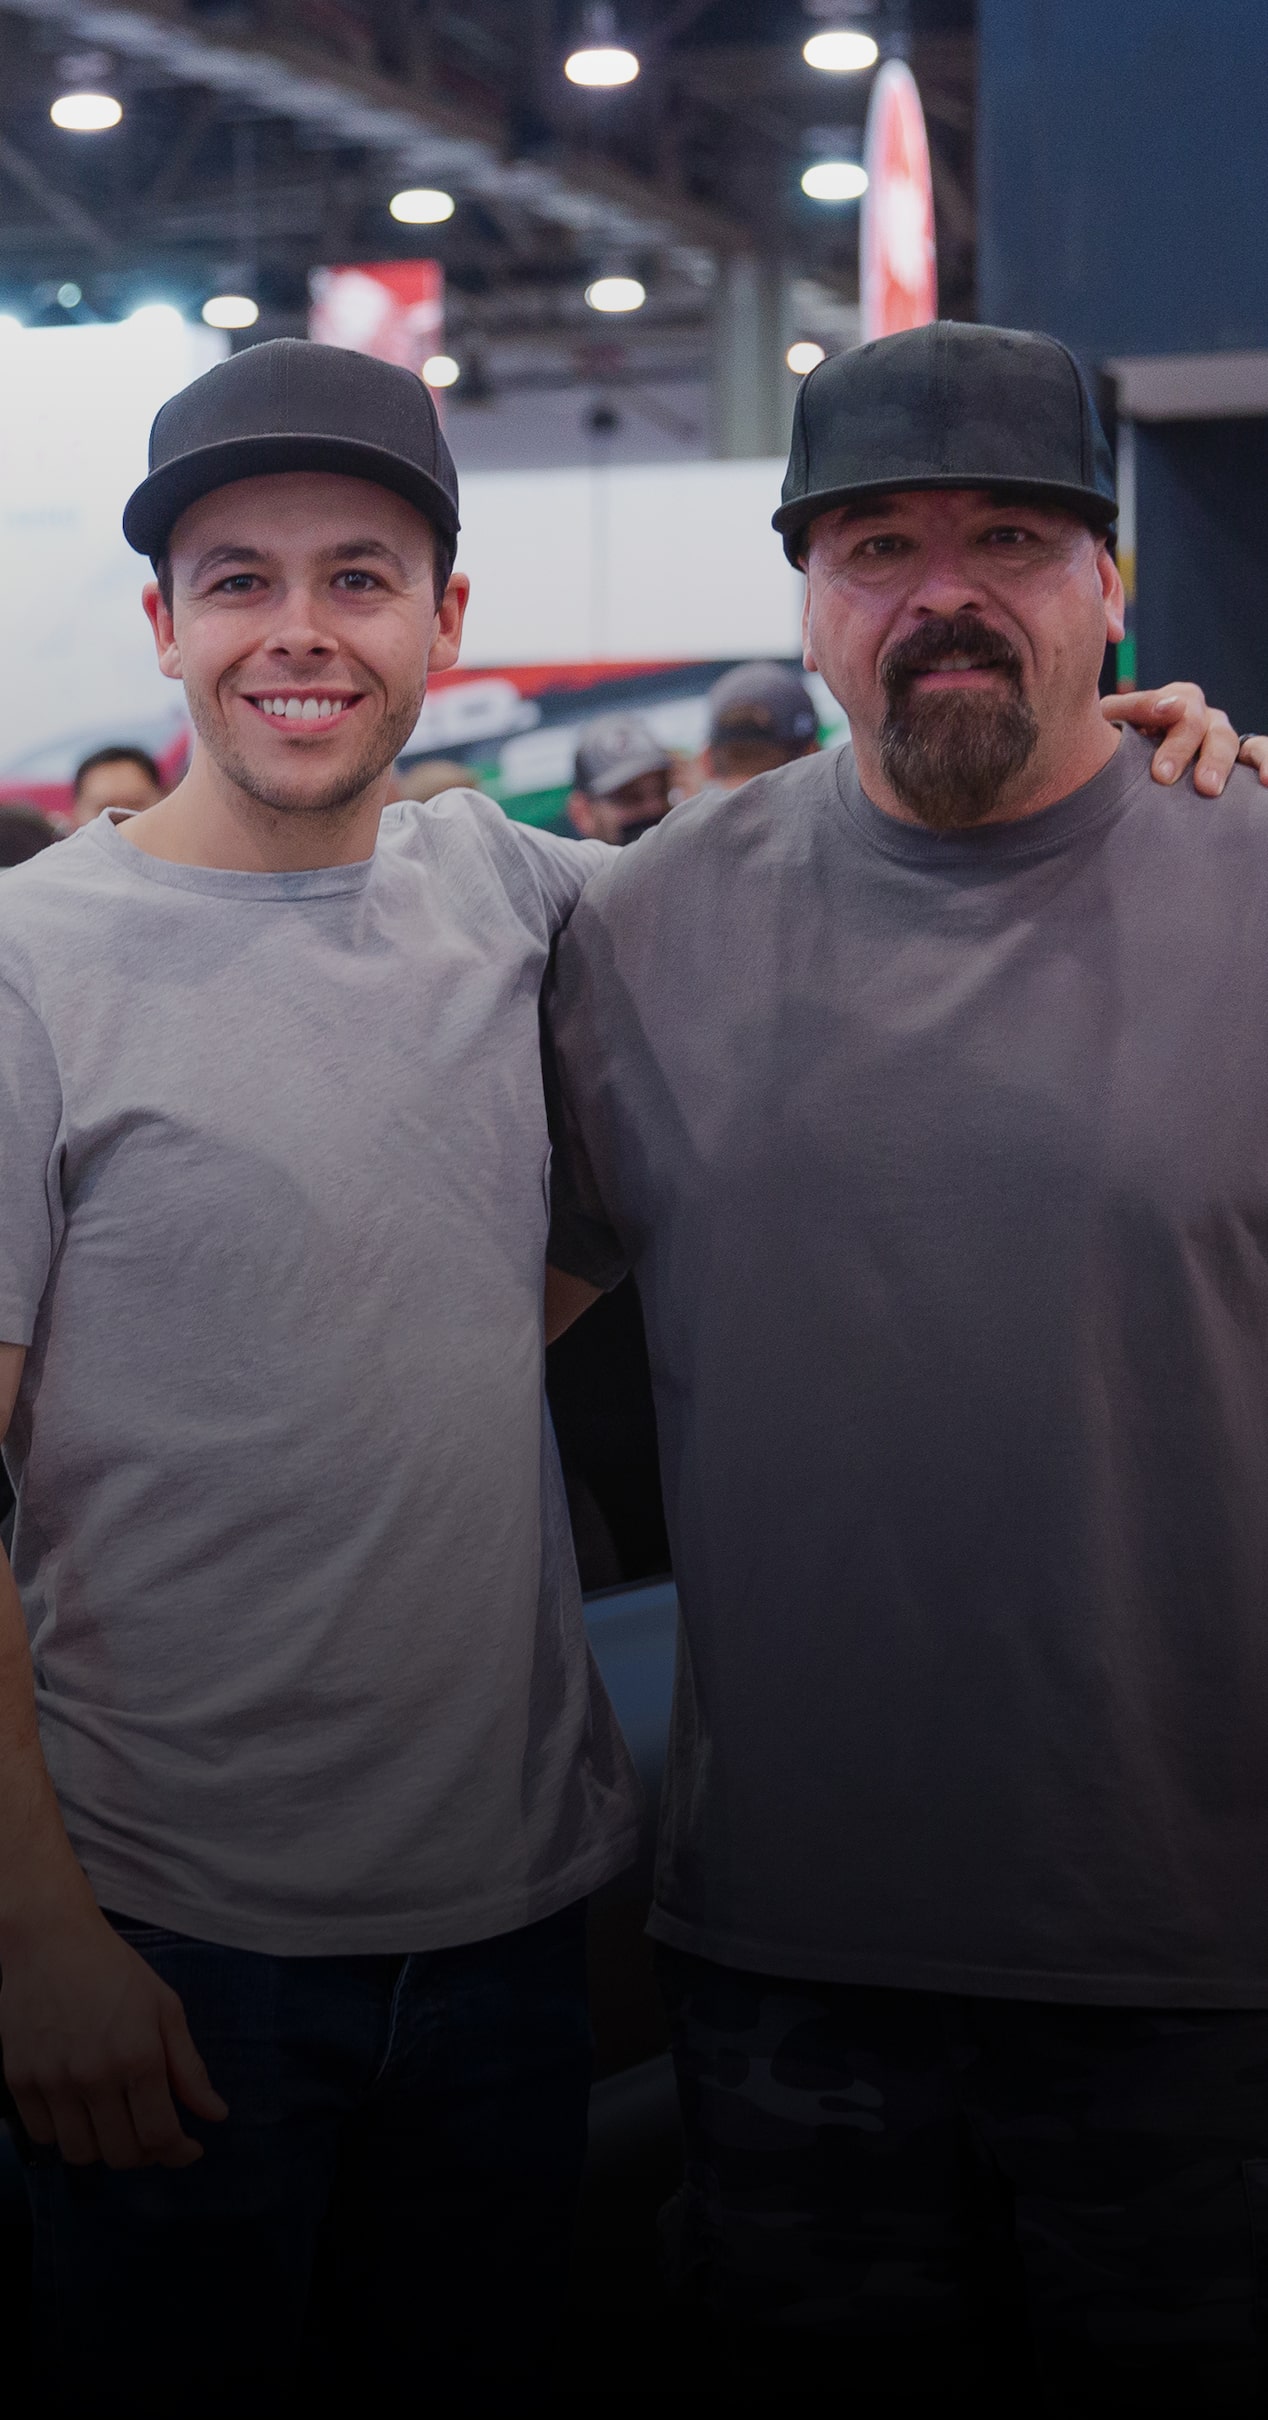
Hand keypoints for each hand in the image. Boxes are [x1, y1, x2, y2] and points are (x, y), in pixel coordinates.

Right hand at [0, 1907, 226, 2168]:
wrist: (49, 1939)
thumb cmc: (114, 1970)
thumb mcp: (165, 2009)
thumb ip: (190, 2068)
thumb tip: (216, 2115)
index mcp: (138, 2056)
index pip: (160, 2136)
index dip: (178, 2153)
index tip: (187, 2148)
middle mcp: (94, 2075)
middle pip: (122, 2154)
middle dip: (145, 2153)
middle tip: (151, 2132)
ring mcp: (52, 2081)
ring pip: (80, 2154)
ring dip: (103, 2148)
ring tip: (114, 2121)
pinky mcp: (19, 2080)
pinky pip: (44, 2136)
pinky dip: (64, 2134)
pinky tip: (79, 2109)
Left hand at [1104, 683, 1267, 794]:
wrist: (1133, 784)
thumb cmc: (1120, 752)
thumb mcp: (1114, 725)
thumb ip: (1124, 712)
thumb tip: (1148, 708)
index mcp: (1175, 704)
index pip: (1175, 702)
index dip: (1163, 711)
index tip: (1159, 725)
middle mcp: (1203, 720)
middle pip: (1201, 723)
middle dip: (1181, 747)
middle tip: (1163, 776)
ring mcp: (1221, 741)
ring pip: (1227, 740)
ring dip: (1219, 762)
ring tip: (1208, 789)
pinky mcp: (1239, 765)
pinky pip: (1260, 755)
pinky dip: (1265, 763)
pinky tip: (1265, 781)